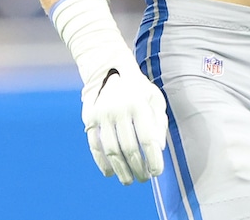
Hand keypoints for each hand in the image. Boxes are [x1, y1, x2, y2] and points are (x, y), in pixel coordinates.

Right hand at [81, 65, 168, 184]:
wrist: (110, 69)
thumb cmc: (138, 89)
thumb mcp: (154, 99)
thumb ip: (159, 123)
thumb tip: (158, 149)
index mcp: (138, 104)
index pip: (147, 139)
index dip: (153, 159)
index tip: (157, 172)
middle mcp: (119, 109)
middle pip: (129, 148)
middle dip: (138, 168)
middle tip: (144, 179)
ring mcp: (102, 114)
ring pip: (112, 150)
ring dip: (121, 170)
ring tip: (129, 180)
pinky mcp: (89, 119)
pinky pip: (95, 146)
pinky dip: (102, 162)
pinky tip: (110, 172)